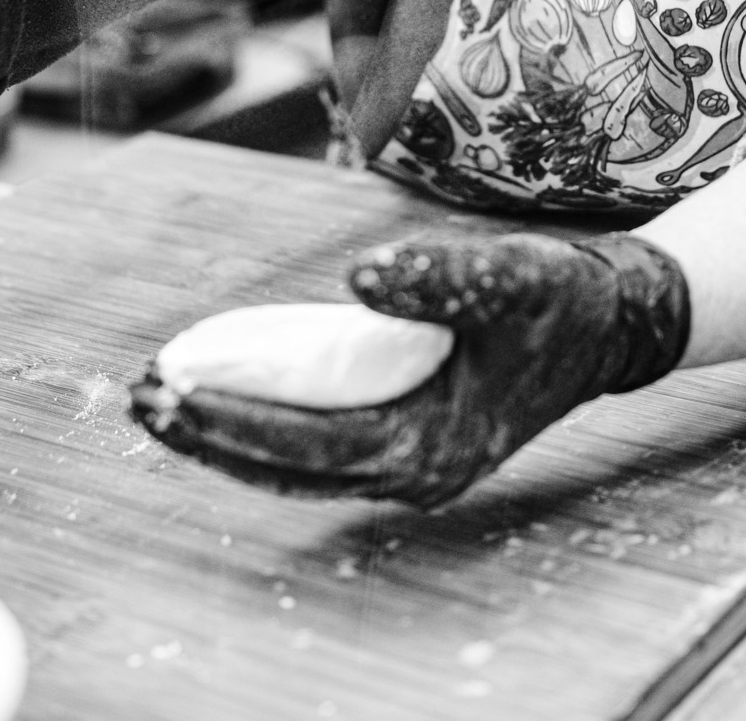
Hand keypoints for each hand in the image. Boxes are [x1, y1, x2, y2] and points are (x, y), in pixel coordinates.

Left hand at [128, 232, 689, 508]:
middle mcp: (415, 470)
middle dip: (209, 437)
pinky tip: (217, 401)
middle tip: (138, 398)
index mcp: (435, 444)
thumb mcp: (507, 275)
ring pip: (294, 468)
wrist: (607, 323)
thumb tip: (362, 275)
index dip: (235, 420)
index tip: (173, 389)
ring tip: (158, 403)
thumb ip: (438, 277)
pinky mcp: (403, 443)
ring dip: (224, 440)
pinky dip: (260, 432)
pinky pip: (313, 451)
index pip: (309, 443)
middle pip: (287, 469)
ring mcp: (409, 464)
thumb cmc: (558, 298)